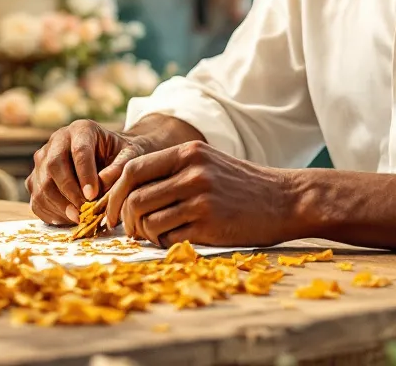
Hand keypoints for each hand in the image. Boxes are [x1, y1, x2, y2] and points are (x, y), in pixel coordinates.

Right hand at [26, 120, 148, 224]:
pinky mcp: (35, 179)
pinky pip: (36, 199)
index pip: (79, 150)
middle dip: (69, 191)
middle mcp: (57, 140)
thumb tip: (102, 183)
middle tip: (85, 210)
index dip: (84, 174)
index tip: (93, 195)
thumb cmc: (120, 155)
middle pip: (54, 166)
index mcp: (81, 129)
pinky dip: (50, 213)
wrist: (108, 157)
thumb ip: (120, 167)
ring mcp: (42, 160)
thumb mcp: (129, 156)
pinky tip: (68, 218)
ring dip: (59, 205)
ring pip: (42, 185)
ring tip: (79, 217)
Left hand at [104, 140, 300, 247]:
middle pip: (135, 197)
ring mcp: (201, 198)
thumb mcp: (208, 162)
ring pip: (148, 220)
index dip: (114, 192)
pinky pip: (169, 237)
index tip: (110, 209)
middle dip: (124, 218)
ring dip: (143, 233)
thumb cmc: (242, 184)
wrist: (286, 199)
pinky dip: (163, 242)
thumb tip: (128, 189)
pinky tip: (172, 239)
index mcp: (188, 152)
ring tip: (152, 235)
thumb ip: (172, 169)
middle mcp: (193, 172)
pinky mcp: (210, 224)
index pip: (132, 169)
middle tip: (127, 229)